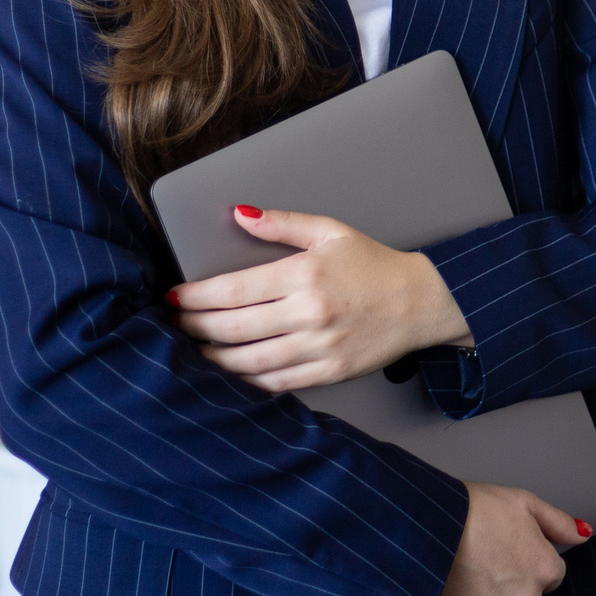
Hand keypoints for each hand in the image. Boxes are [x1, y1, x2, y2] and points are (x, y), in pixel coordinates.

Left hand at [169, 207, 473, 393]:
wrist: (422, 302)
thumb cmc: (374, 266)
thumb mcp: (330, 232)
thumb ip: (282, 224)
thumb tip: (240, 213)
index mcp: (304, 275)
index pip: (233, 290)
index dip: (195, 297)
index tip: (173, 297)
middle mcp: (309, 313)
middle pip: (232, 328)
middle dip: (193, 327)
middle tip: (173, 324)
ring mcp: (318, 346)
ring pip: (247, 360)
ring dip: (211, 358)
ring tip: (192, 350)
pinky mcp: (328, 372)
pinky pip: (275, 382)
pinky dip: (245, 379)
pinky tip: (229, 371)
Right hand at [431, 482, 591, 595]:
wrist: (429, 525)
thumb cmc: (475, 508)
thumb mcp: (522, 502)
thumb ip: (558, 523)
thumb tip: (584, 535)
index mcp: (545, 569)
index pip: (548, 574)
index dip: (526, 559)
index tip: (505, 547)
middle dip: (506, 582)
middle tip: (479, 556)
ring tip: (460, 568)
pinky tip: (448, 587)